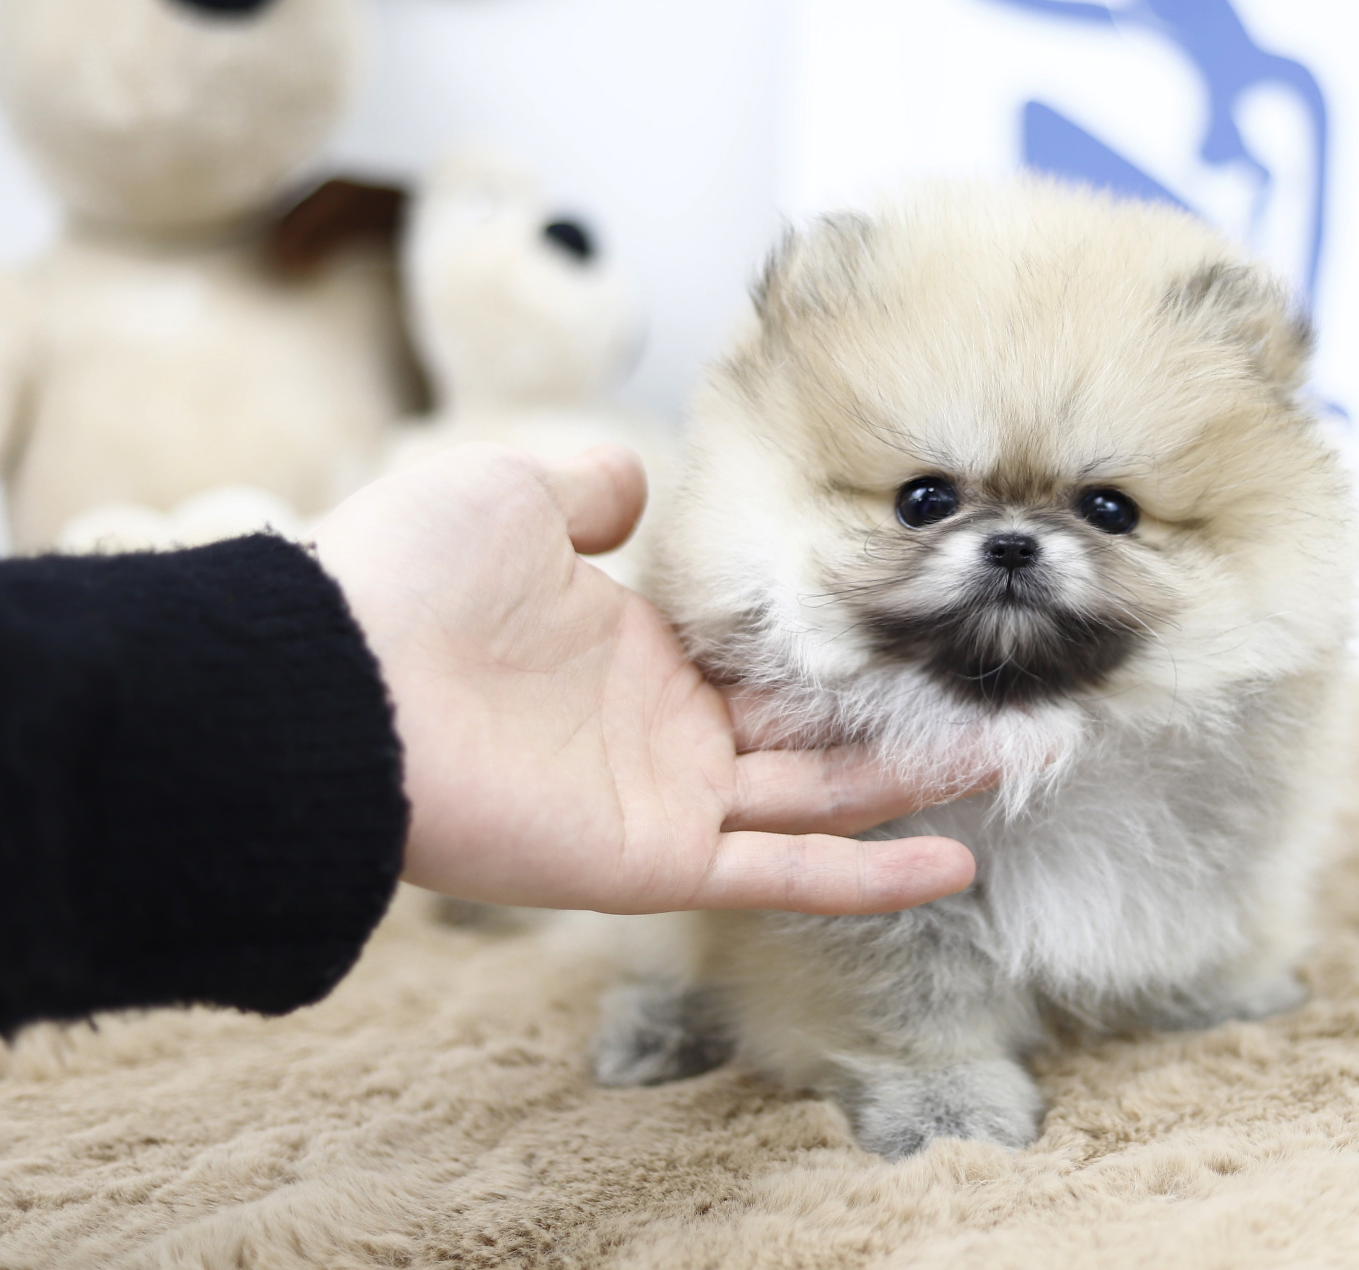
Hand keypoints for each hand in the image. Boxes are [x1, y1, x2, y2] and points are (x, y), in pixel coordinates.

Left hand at [308, 444, 976, 915]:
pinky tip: (954, 861)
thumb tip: (639, 480)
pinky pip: (781, 870)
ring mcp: (666, 798)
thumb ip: (588, 486)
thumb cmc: (406, 576)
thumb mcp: (510, 492)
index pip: (767, 651)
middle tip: (1015, 688)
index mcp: (637, 649)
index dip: (847, 637)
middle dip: (912, 710)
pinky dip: (868, 878)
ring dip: (922, 780)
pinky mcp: (656, 856)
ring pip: (824, 795)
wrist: (333, 678)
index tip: (930, 613)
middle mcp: (664, 730)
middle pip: (817, 726)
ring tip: (1024, 753)